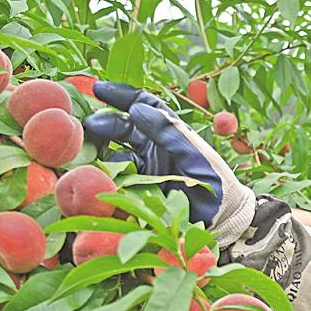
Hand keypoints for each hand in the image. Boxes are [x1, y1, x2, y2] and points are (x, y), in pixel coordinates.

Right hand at [82, 82, 254, 242]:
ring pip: (114, 153)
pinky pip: (117, 180)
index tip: (99, 89)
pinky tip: (97, 176)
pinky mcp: (138, 191)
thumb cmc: (217, 184)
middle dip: (104, 124)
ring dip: (100, 149)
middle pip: (122, 128)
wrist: (225, 220)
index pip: (142, 105)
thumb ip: (169, 133)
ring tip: (86, 149)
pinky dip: (106, 176)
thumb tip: (137, 108)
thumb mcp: (196, 156)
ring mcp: (145, 169)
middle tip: (87, 125)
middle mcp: (154, 147)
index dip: (121, 95)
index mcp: (170, 132)